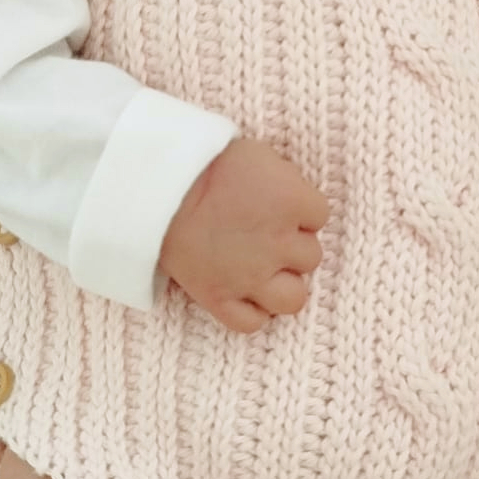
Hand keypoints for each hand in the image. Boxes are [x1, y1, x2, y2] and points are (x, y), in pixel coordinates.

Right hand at [158, 137, 327, 332]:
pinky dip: (253, 313)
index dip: (301, 212)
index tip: (280, 206)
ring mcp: (250, 276)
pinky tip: (245, 295)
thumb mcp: (258, 155)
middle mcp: (278, 244)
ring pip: (293, 299)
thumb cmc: (206, 162)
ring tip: (266, 273)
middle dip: (292, 247)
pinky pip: (251, 323)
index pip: (320, 216)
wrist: (157, 186)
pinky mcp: (219, 297)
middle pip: (311, 257)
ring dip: (283, 286)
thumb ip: (285, 181)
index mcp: (292, 202)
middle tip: (267, 236)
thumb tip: (294, 199)